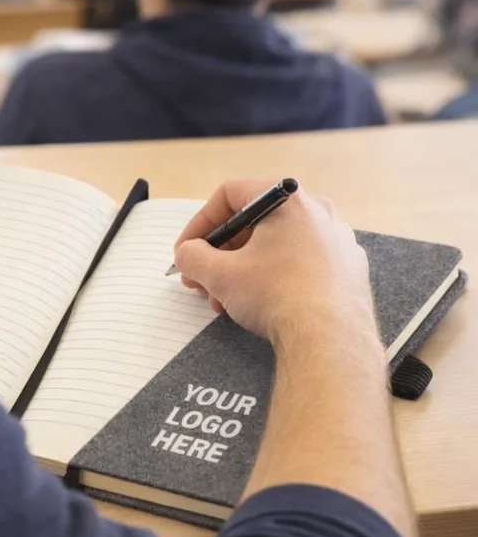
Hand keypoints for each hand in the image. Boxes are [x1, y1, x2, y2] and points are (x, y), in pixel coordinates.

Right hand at [173, 179, 378, 350]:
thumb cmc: (278, 296)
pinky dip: (274, 277)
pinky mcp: (348, 270)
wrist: (330, 342)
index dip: (201, 222)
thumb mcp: (219, 274)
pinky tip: (259, 305)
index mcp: (289, 201)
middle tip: (201, 277)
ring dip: (243, 269)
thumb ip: (192, 256)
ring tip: (224, 300)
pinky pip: (301, 263)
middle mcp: (318, 213)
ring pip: (276, 246)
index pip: (231, 194)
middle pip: (254, 223)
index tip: (187, 249)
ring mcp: (338, 242)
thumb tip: (188, 254)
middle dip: (220, 253)